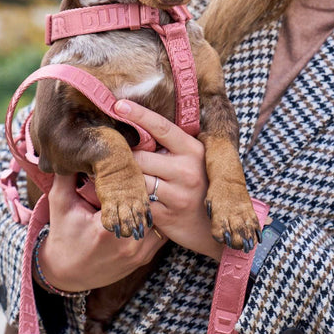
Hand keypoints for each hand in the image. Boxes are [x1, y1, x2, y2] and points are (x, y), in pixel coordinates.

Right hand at [36, 173, 165, 292]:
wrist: (66, 275)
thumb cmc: (63, 236)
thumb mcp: (60, 204)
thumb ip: (67, 176)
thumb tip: (76, 147)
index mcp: (108, 228)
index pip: (134, 194)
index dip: (137, 175)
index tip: (134, 163)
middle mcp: (128, 242)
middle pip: (152, 205)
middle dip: (149, 187)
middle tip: (151, 168)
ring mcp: (139, 253)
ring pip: (161, 219)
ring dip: (156, 203)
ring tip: (153, 185)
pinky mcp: (145, 258)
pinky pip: (161, 234)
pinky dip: (157, 219)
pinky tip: (150, 206)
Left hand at [113, 99, 224, 262]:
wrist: (215, 229)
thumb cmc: (200, 188)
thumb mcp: (195, 162)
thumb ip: (172, 148)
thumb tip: (138, 128)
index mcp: (194, 150)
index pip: (162, 127)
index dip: (139, 115)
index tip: (118, 104)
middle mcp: (188, 170)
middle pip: (140, 157)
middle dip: (127, 159)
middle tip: (119, 160)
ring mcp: (178, 194)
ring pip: (136, 180)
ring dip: (126, 180)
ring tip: (122, 180)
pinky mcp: (167, 216)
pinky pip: (138, 203)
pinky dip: (130, 200)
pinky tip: (129, 199)